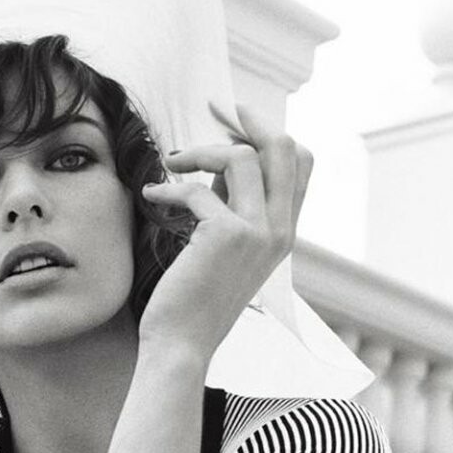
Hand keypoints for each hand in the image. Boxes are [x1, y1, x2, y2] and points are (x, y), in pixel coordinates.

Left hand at [135, 101, 312, 364]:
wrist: (181, 346)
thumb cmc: (194, 303)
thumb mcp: (224, 251)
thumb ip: (231, 208)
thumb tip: (216, 164)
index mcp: (284, 234)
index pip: (301, 164)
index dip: (270, 133)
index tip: (236, 121)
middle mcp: (279, 231)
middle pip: (283, 147)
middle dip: (249, 118)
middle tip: (217, 106)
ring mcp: (257, 232)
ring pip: (241, 157)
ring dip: (200, 150)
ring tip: (171, 162)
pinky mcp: (225, 235)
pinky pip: (197, 188)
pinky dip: (169, 188)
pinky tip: (151, 196)